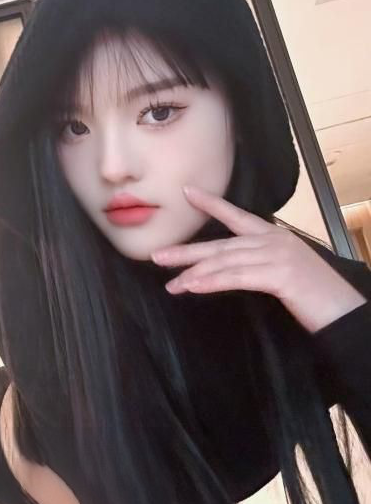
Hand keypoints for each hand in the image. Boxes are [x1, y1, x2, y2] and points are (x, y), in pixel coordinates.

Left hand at [150, 185, 367, 332]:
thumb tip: (228, 267)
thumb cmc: (315, 295)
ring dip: (194, 274)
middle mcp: (273, 240)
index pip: (236, 215)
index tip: (187, 192)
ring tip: (171, 284)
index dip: (211, 203)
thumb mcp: (285, 271)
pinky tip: (193, 286)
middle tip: (157, 255)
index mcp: (275, 236)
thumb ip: (258, 263)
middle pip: (221, 244)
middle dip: (187, 251)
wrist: (345, 312)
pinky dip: (212, 282)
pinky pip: (237, 277)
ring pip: (225, 262)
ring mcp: (277, 255)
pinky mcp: (280, 275)